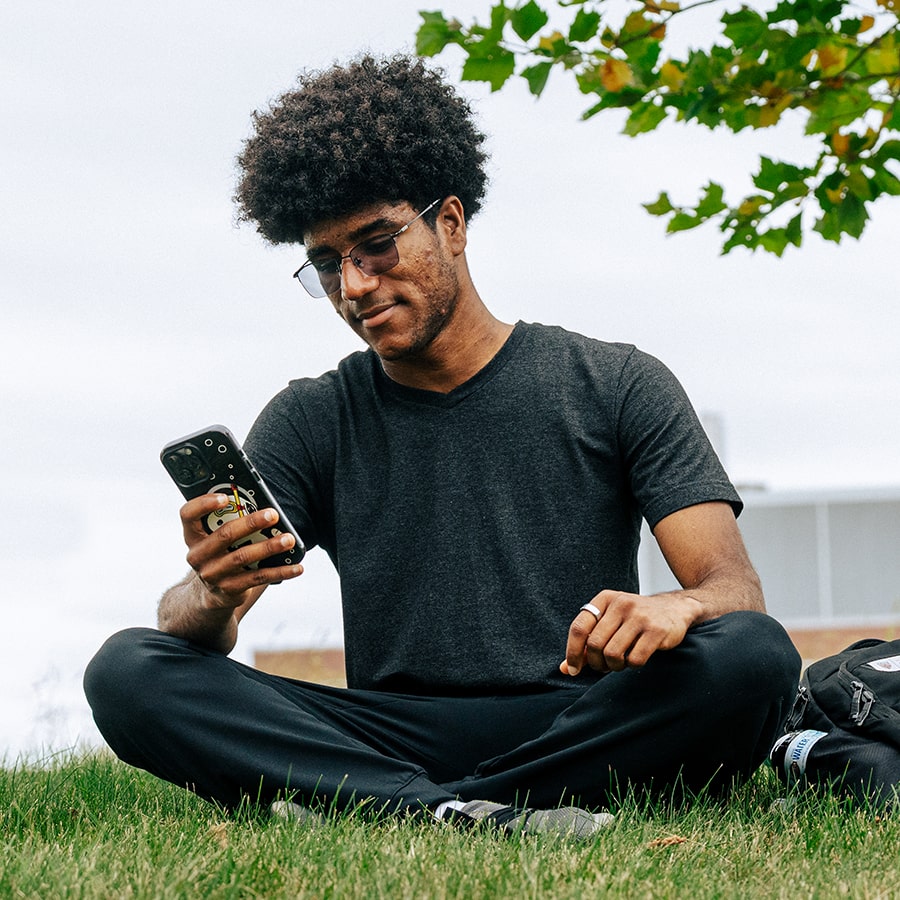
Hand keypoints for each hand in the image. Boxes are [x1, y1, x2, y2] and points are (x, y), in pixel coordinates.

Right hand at [181, 493, 303, 608]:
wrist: (211, 594)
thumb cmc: (221, 553)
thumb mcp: (216, 537)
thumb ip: (229, 520)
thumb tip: (262, 503)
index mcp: (193, 535)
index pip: (188, 514)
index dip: (204, 504)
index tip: (225, 497)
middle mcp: (198, 555)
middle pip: (224, 535)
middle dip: (251, 523)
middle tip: (273, 515)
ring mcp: (213, 574)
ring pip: (243, 557)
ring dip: (269, 547)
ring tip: (289, 539)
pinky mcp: (229, 589)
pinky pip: (258, 578)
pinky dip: (280, 572)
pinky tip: (297, 567)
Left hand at [560, 590, 701, 675]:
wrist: (674, 609)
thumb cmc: (634, 619)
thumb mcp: (609, 623)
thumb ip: (587, 644)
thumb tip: (564, 669)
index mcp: (604, 598)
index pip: (579, 628)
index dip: (572, 652)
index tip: (573, 670)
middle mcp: (621, 604)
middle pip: (594, 644)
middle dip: (596, 662)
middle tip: (604, 666)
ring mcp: (640, 616)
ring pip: (613, 654)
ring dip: (613, 666)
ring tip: (619, 662)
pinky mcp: (656, 630)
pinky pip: (634, 659)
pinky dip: (631, 666)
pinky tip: (635, 660)